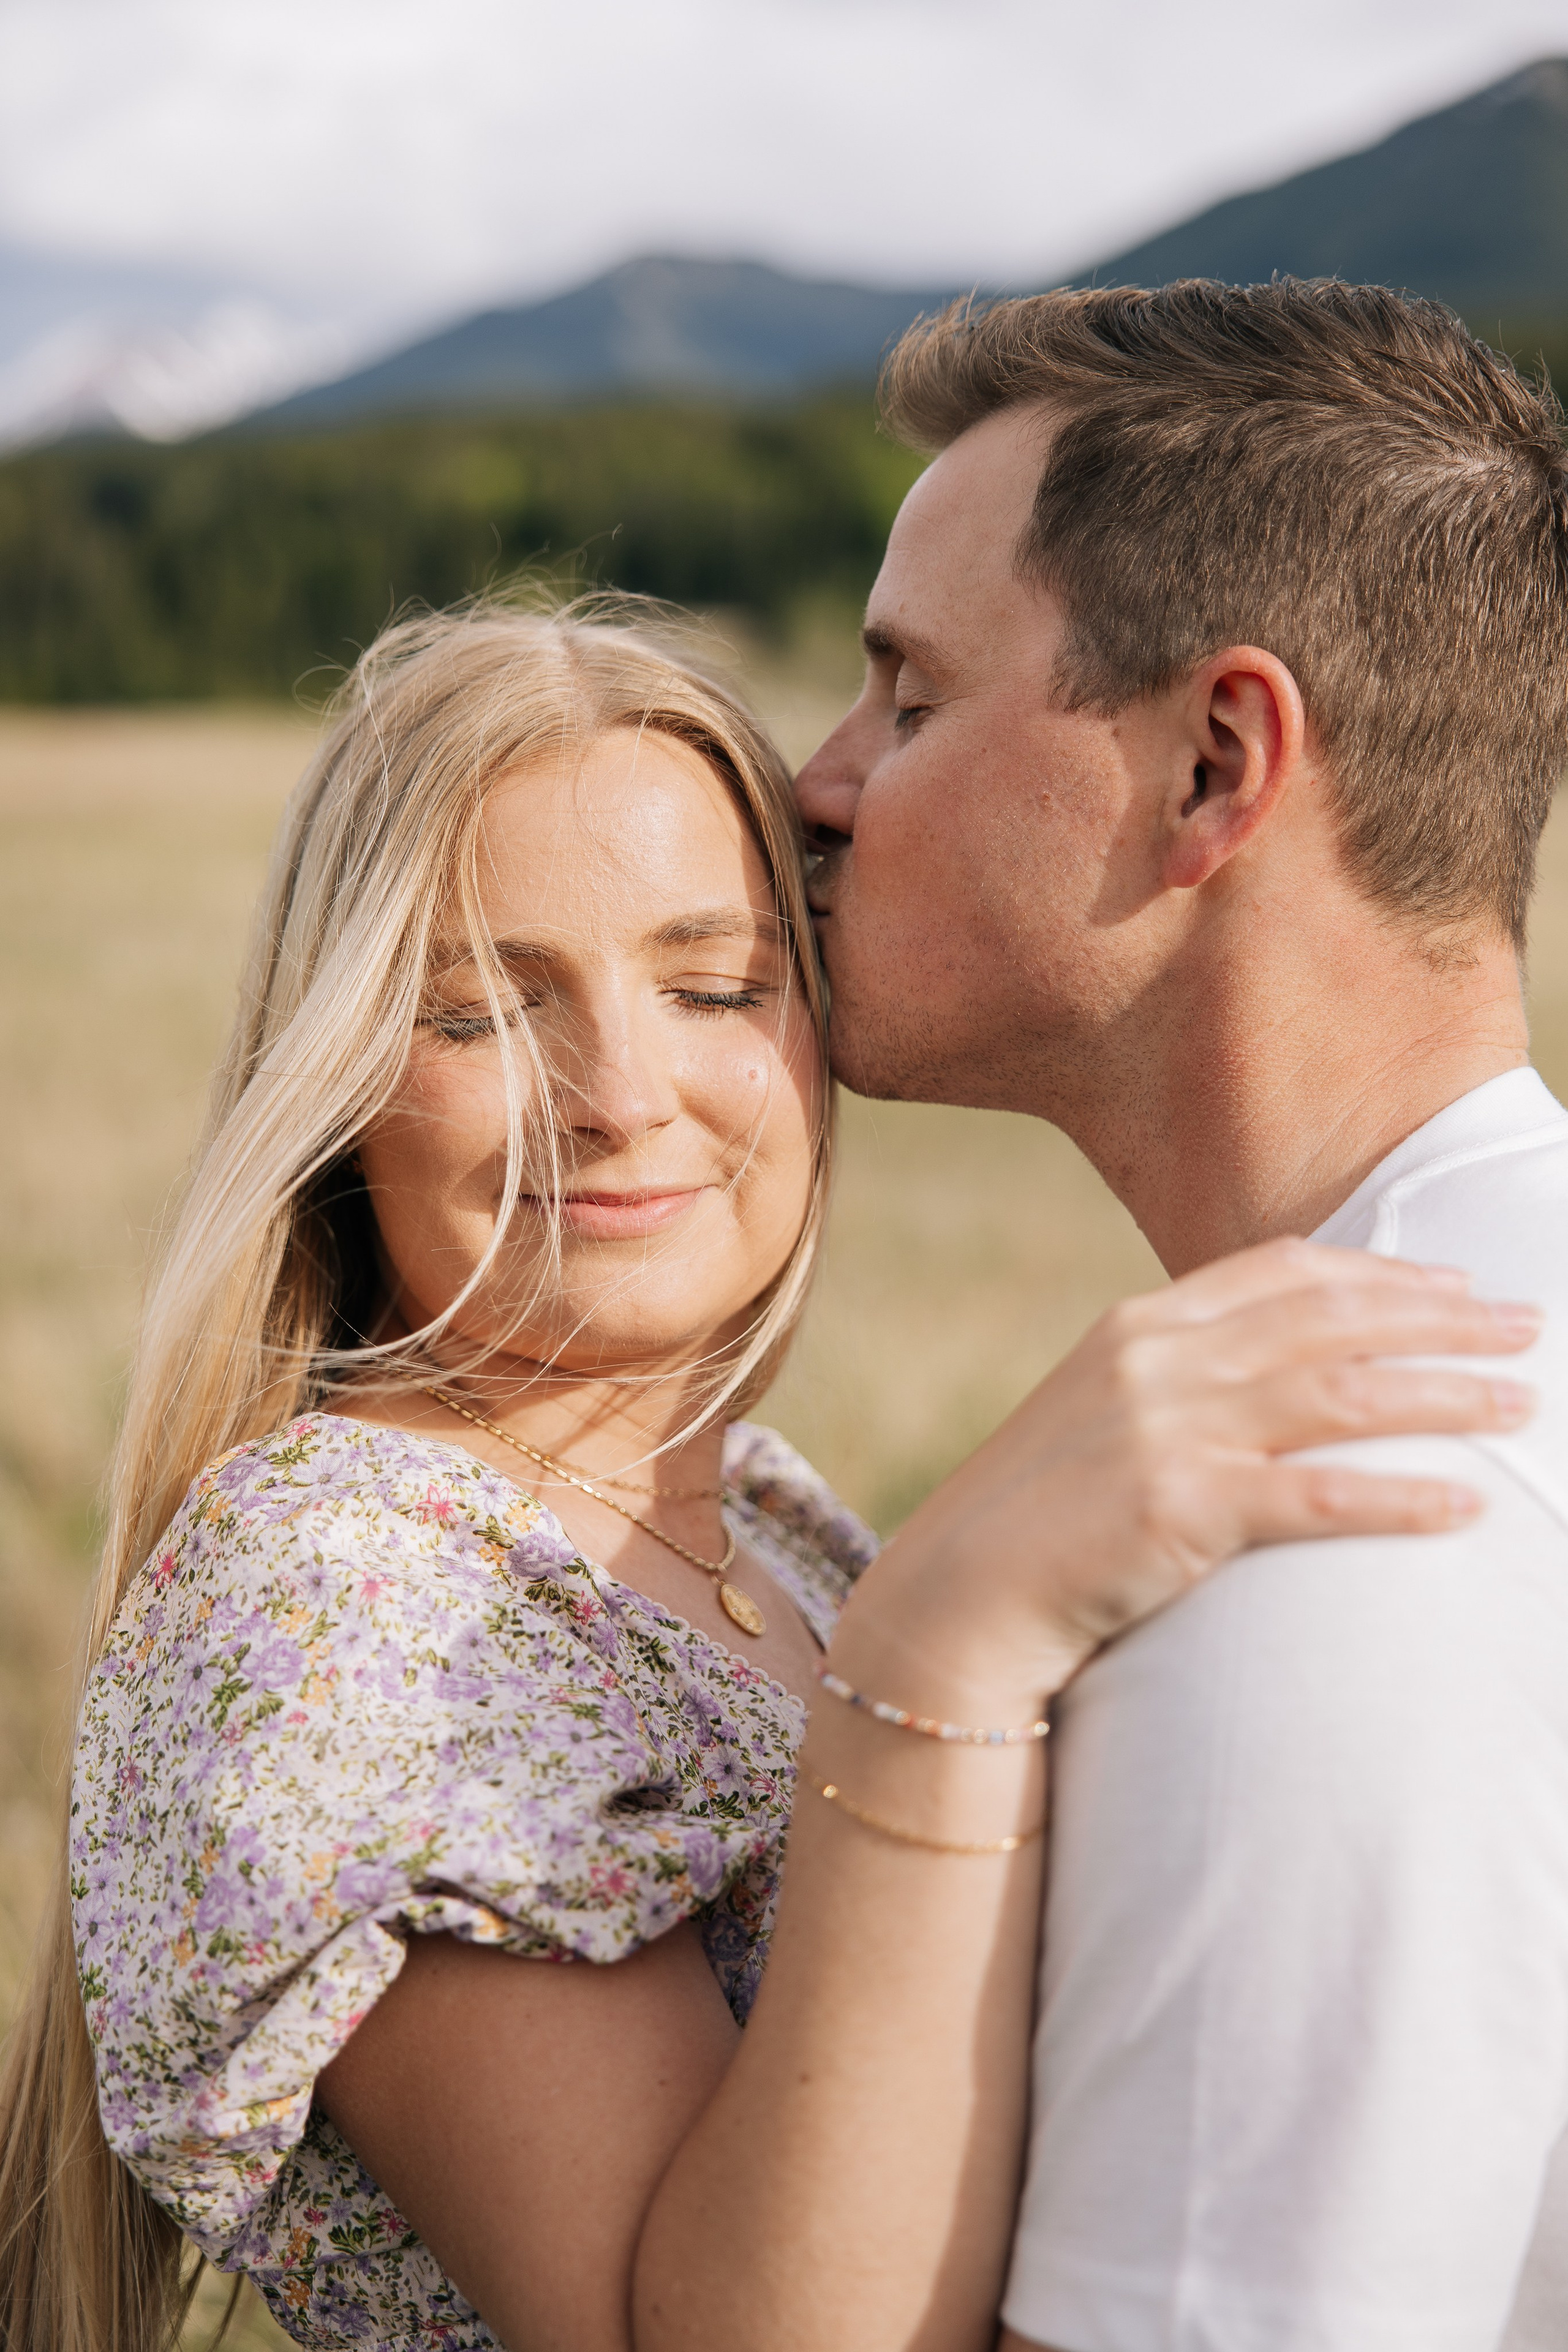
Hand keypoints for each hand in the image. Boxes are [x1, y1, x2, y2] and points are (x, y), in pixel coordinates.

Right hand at [855, 1240, 1540, 1700]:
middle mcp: (1158, 1358)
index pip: (1285, 1270)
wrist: (961, 1592)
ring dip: (1444, 1395)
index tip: (1455, 1280)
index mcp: (1140, 1323)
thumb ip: (1180, 1375)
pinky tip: (1463, 1506)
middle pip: (1331, 1318)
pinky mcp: (1179, 1508)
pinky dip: (1398, 1497)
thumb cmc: (1042, 1515)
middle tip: (1528, 1323)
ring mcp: (1166, 1429)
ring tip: (1521, 1406)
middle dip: (1441, 1316)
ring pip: (1341, 1393)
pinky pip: (1316, 1496)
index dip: (1382, 1271)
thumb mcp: (1102, 1412)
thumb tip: (1276, 1369)